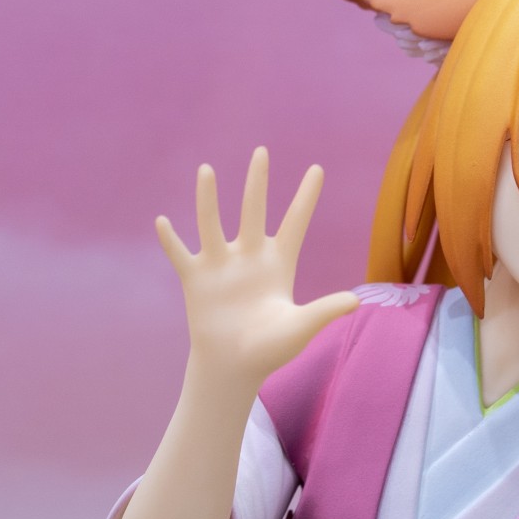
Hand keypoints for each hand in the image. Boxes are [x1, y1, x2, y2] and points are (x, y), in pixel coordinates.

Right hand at [155, 148, 357, 382]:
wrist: (234, 367)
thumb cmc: (271, 349)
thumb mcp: (300, 328)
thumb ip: (324, 311)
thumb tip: (357, 300)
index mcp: (279, 264)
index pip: (295, 223)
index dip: (306, 197)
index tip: (318, 169)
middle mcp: (249, 257)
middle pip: (254, 211)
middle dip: (257, 183)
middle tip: (261, 151)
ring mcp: (221, 266)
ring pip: (212, 223)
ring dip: (208, 199)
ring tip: (207, 170)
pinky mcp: (196, 280)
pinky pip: (180, 254)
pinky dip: (171, 240)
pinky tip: (162, 221)